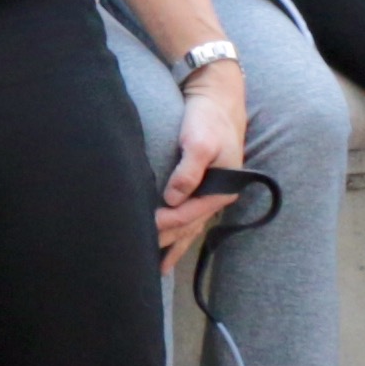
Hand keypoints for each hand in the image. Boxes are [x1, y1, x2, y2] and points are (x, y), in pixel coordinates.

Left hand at [153, 66, 252, 264]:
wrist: (217, 97)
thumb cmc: (208, 118)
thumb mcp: (199, 141)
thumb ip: (188, 171)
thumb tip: (173, 199)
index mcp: (221, 189)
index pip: (189, 214)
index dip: (168, 224)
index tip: (146, 228)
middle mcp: (218, 195)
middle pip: (190, 226)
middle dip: (168, 242)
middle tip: (143, 257)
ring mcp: (212, 191)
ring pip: (191, 226)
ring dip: (175, 245)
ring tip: (159, 268)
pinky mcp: (203, 184)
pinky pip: (190, 215)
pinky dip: (180, 232)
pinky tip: (169, 243)